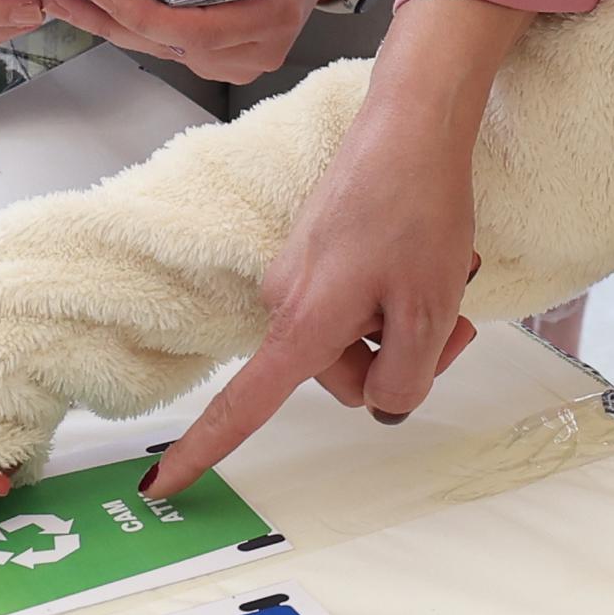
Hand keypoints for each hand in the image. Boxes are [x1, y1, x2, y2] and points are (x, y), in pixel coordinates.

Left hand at [40, 0, 374, 86]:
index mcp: (275, 12)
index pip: (196, 30)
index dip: (143, 14)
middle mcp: (259, 49)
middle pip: (171, 44)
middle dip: (114, 18)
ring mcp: (242, 61)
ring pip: (165, 46)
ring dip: (120, 17)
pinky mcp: (224, 60)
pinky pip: (172, 43)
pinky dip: (139, 17)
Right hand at [142, 0, 521, 494]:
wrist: (414, 125)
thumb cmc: (419, 211)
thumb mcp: (429, 315)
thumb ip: (405, 381)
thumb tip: (387, 400)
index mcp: (304, 324)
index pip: (242, 406)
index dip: (203, 451)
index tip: (161, 489)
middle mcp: (287, 300)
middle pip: (345, 375)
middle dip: (402, 357)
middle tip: (452, 318)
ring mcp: (300, 273)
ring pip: (359, 337)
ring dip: (407, 319)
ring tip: (443, 274)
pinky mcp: (318, 251)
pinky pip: (358, 298)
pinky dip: (398, 290)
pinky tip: (431, 256)